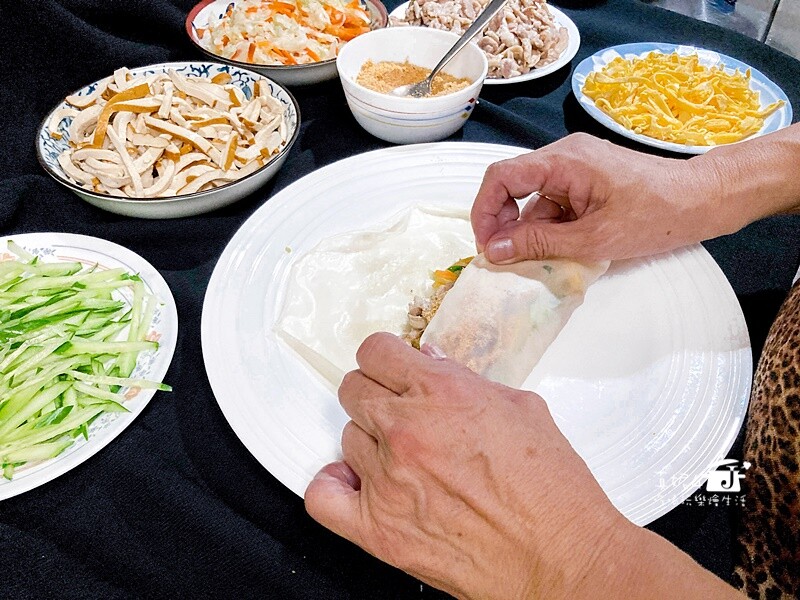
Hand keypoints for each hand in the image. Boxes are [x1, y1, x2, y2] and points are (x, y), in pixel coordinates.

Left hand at [304, 332, 630, 598]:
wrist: (560, 559)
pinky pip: (323, 496)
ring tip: (404, 459)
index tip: (392, 369)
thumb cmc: (552, 490)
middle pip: (353, 390)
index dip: (385, 359)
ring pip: (347, 438)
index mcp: (441, 392)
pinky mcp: (378, 529)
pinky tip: (356, 483)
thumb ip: (466, 380)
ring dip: (371, 443)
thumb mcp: (521, 409)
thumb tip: (431, 364)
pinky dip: (334, 486)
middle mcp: (406, 430)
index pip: (375, 352)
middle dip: (377, 395)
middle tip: (401, 412)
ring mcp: (387, 480)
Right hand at [471, 133, 729, 263]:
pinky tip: (561, 249)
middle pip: (512, 186)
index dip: (484, 210)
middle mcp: (564, 157)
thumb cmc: (655, 216)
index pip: (501, 177)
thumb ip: (539, 243)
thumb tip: (494, 249)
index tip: (486, 245)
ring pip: (533, 199)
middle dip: (503, 223)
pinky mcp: (587, 181)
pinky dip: (550, 227)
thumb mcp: (592, 238)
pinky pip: (554, 203)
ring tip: (539, 259)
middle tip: (504, 257)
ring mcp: (576, 168)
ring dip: (529, 230)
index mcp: (563, 161)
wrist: (703, 201)